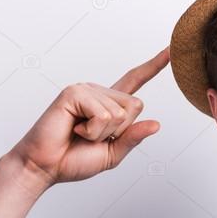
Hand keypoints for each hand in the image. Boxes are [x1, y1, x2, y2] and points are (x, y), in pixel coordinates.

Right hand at [8, 47, 168, 187]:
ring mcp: (86, 90)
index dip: (153, 66)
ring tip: (80, 134)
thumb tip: (156, 124)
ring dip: (102, 133)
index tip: (170, 50)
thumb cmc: (74, 159)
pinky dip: (93, 130)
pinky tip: (75, 129)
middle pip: (135, 105)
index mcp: (109, 105)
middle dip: (119, 130)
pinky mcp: (74, 93)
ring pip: (120, 113)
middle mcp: (99, 93)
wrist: (46, 167)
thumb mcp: (112, 153)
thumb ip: (133, 138)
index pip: (135, 81)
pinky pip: (103, 114)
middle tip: (91, 136)